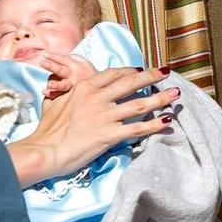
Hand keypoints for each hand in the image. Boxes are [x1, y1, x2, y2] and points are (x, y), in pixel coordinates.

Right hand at [7, 67, 177, 186]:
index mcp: (85, 87)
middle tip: (167, 72)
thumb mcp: (55, 102)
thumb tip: (60, 85)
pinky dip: (154, 125)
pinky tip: (167, 122)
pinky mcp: (110, 134)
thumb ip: (65, 91)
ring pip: (139, 104)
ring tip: (176, 94)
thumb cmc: (47, 129)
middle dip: (152, 76)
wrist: (46, 150)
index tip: (141, 70)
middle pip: (131, 83)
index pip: (113, 74)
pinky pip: (137, 128)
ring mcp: (105, 115)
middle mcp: (98, 97)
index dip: (130, 71)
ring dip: (160, 98)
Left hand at [43, 51, 95, 101]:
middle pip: (61, 70)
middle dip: (52, 66)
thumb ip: (71, 59)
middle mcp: (74, 76)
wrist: (100, 87)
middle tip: (43, 63)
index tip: (45, 55)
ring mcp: (72, 86)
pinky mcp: (70, 95)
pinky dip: (52, 94)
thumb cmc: (87, 73)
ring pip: (63, 85)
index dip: (54, 57)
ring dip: (56, 84)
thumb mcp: (83, 61)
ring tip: (49, 84)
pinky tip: (45, 92)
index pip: (64, 59)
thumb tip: (56, 58)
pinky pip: (60, 94)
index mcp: (76, 65)